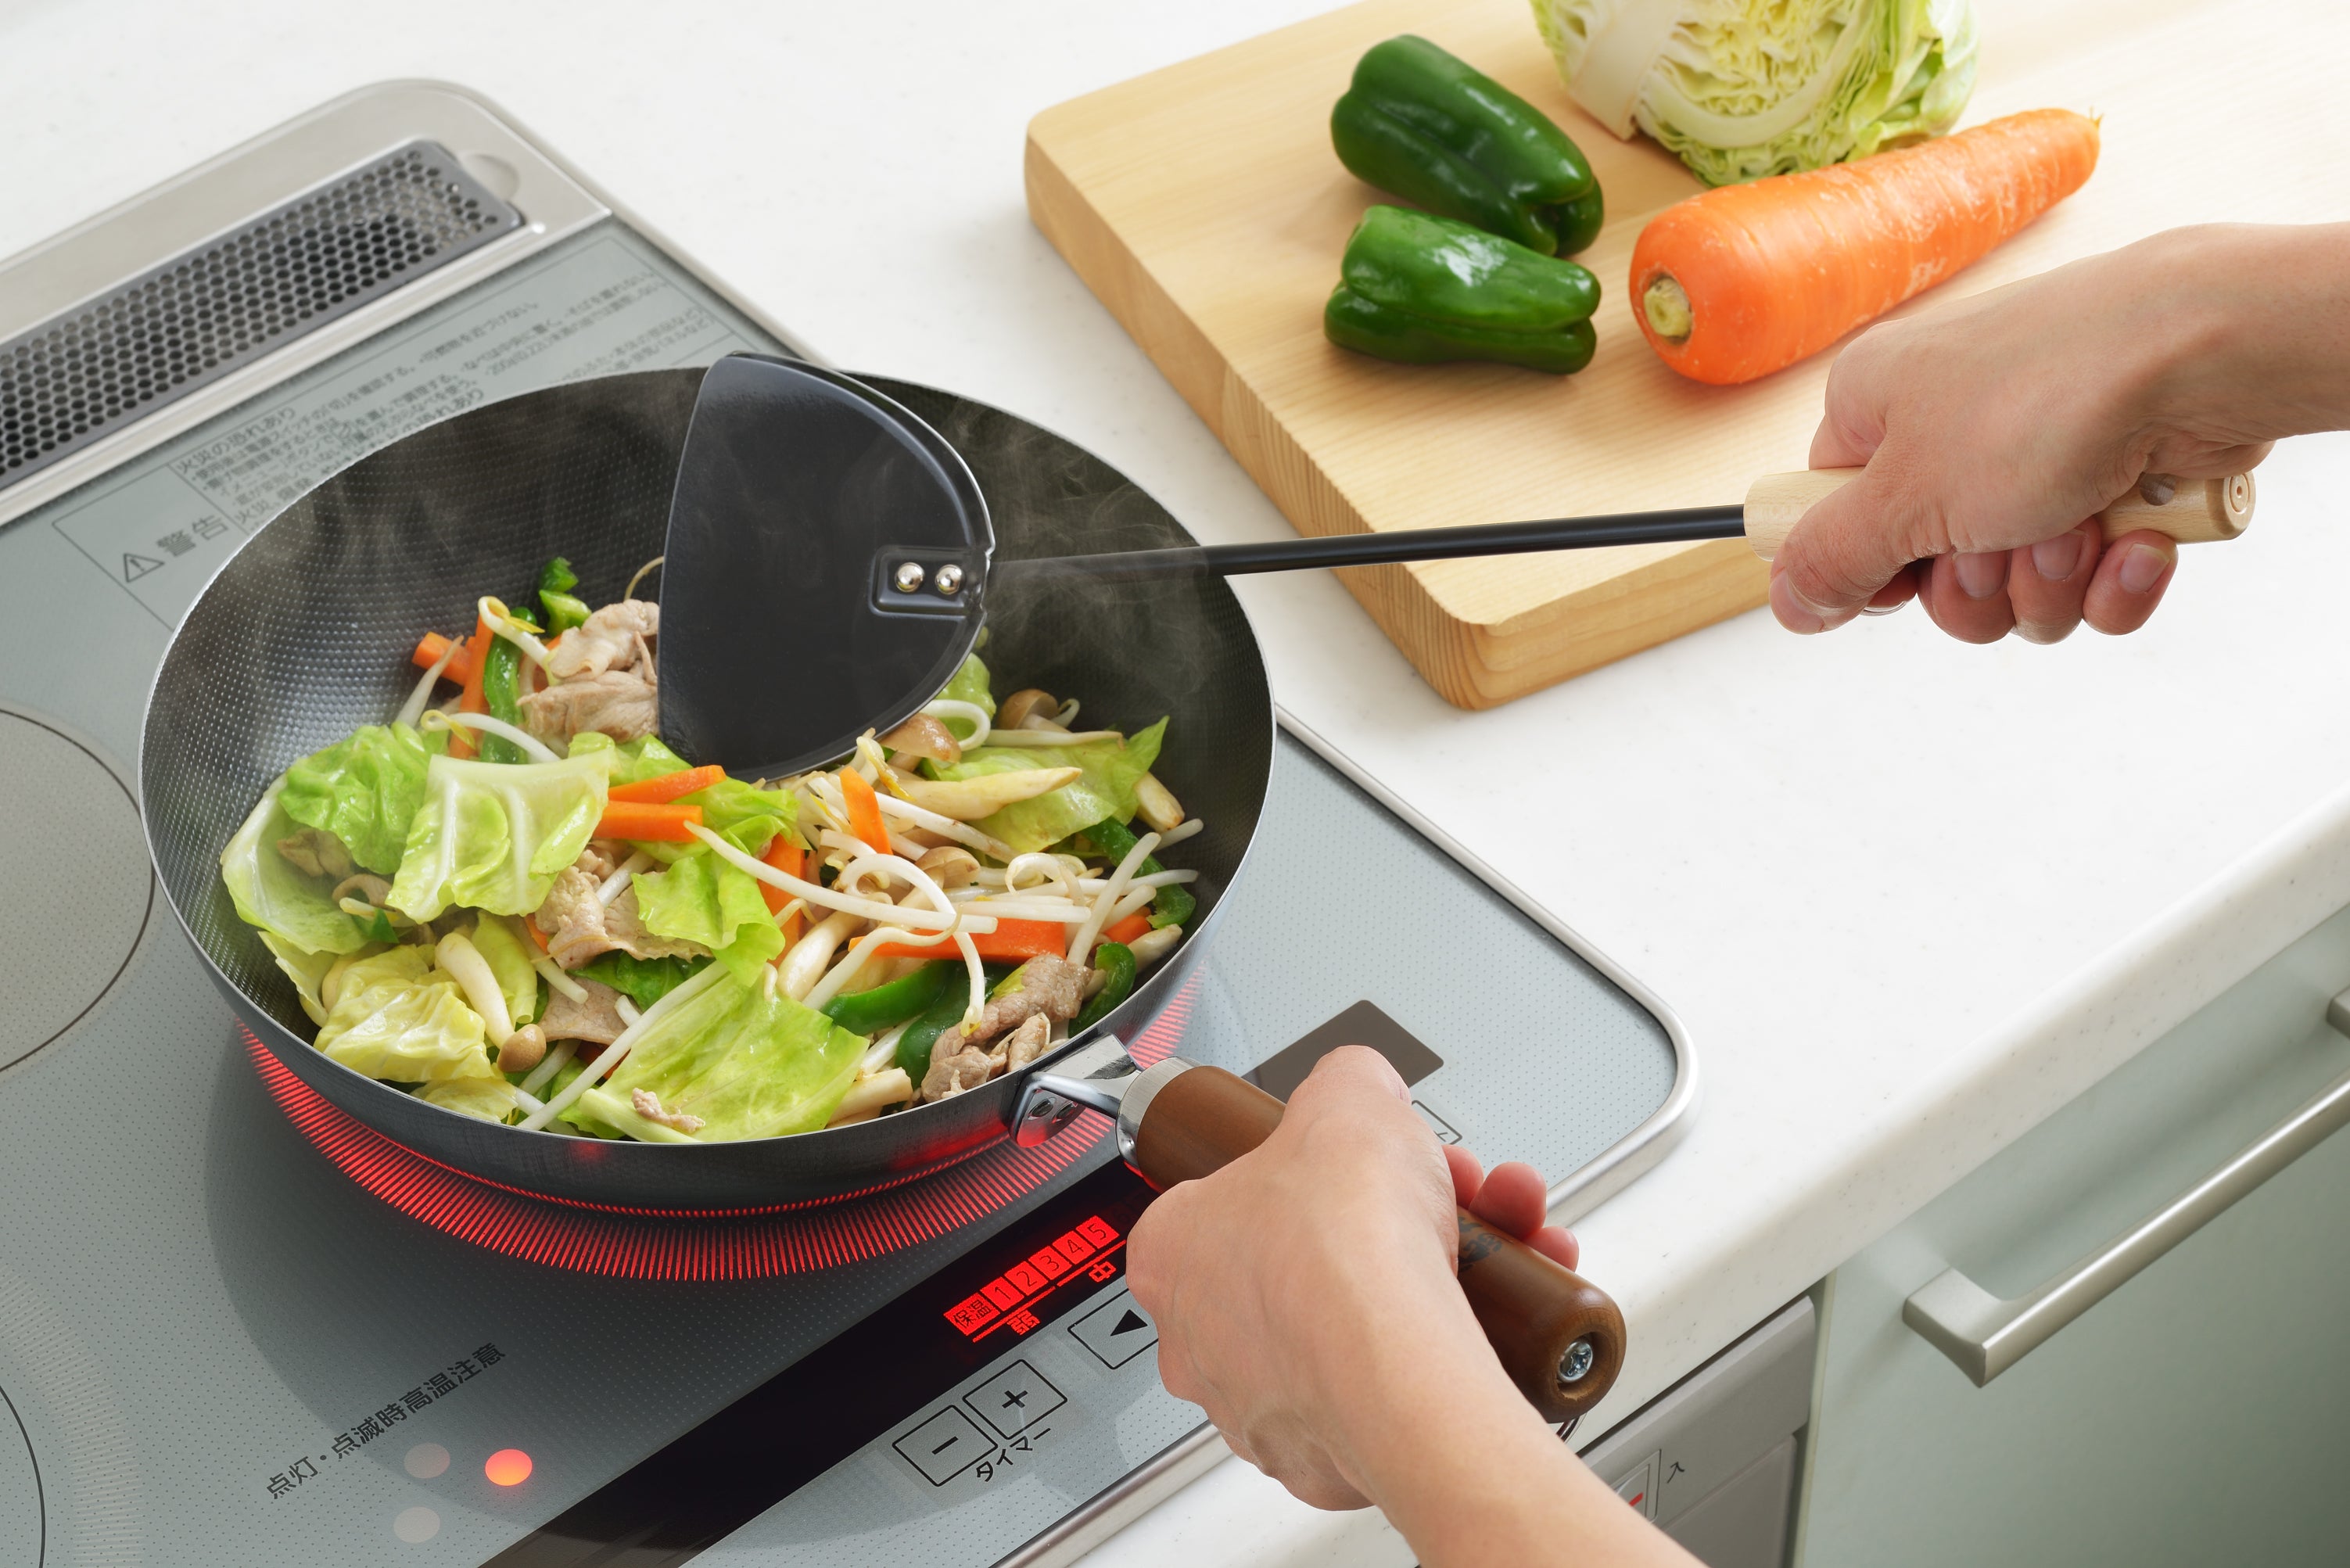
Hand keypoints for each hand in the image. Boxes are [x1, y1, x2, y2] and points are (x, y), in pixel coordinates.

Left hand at [1127, 1045, 1573, 1509]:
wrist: (1397, 1371)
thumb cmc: (1341, 1253)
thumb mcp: (1350, 1101)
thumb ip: (1349, 1080)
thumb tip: (1361, 1082)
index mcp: (1174, 1253)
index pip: (1223, 1198)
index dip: (1306, 1170)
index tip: (1351, 1163)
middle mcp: (1202, 1342)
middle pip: (1306, 1261)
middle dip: (1391, 1220)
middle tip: (1446, 1195)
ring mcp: (1263, 1408)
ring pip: (1356, 1328)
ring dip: (1439, 1277)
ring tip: (1501, 1236)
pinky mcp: (1330, 1461)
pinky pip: (1394, 1393)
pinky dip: (1449, 1354)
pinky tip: (1498, 1315)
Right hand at [1768, 225, 2326, 642]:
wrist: (2203, 351)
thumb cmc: (2039, 398)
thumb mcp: (1902, 498)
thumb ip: (1830, 558)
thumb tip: (1786, 599)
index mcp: (1879, 408)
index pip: (1837, 518)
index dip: (1870, 568)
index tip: (1899, 583)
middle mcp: (1954, 427)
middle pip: (1931, 573)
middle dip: (1975, 587)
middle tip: (2000, 546)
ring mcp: (2040, 457)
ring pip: (2017, 588)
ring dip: (2048, 583)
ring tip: (2077, 527)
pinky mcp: (2115, 483)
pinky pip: (2093, 580)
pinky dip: (2115, 579)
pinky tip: (2135, 542)